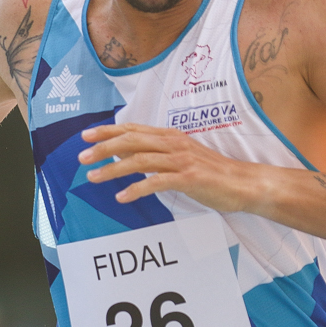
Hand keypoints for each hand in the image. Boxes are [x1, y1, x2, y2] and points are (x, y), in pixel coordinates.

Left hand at [78, 124, 260, 212]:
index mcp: (171, 136)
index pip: (133, 129)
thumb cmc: (211, 173)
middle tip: (82, 157)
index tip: (86, 136)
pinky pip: (157, 182)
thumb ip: (155, 153)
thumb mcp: (180, 157)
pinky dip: (136, 188)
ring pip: (139, 160)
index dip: (108, 131)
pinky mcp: (189, 177)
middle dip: (103, 148)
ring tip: (93, 177)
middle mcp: (174, 143)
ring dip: (113, 168)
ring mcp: (181, 160)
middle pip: (131, 141)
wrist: (243, 183)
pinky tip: (122, 197)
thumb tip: (124, 153)